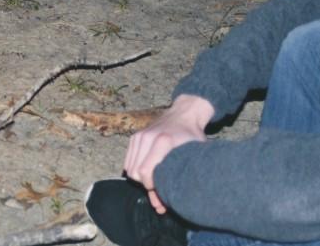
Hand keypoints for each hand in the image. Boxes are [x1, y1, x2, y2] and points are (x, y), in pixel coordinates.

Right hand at [124, 95, 213, 213]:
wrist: (184, 114)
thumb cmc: (191, 137)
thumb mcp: (191, 156)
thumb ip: (177, 179)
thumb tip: (161, 205)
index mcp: (162, 141)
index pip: (145, 173)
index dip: (152, 188)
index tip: (162, 191)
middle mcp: (147, 137)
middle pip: (135, 173)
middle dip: (146, 185)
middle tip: (159, 188)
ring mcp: (139, 136)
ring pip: (129, 168)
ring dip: (140, 178)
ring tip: (154, 180)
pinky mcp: (135, 136)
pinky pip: (128, 161)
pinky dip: (135, 169)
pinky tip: (148, 171)